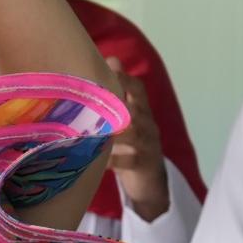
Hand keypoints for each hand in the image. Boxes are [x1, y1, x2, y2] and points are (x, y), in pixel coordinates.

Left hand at [104, 57, 167, 217]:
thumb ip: (117, 94)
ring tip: (92, 127)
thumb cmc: (131, 146)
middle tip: (93, 97)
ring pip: (133, 132)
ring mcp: (148, 144)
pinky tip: (96, 160)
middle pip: (136, 108)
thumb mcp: (126, 120)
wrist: (151, 182)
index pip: (138, 88)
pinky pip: (128, 161)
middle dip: (117, 101)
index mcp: (142, 111)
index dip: (124, 78)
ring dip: (113, 129)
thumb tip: (110, 59)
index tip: (106, 68)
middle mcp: (147, 124)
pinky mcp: (144, 164)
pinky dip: (112, 160)